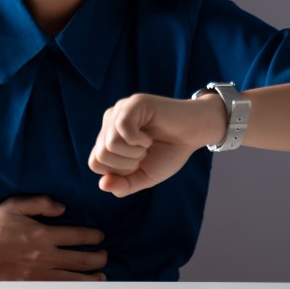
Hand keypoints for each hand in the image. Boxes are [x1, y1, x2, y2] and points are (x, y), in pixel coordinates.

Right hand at [0, 195, 106, 280]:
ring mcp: (39, 273)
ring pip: (74, 278)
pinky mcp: (31, 285)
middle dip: (98, 258)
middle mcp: (45, 255)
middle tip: (104, 255)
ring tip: (100, 276)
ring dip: (91, 277)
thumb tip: (62, 208)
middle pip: (82, 259)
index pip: (78, 236)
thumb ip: (42, 203)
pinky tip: (79, 288)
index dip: (93, 236)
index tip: (99, 236)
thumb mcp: (16, 205)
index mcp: (44, 234)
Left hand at [88, 93, 226, 197]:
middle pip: (101, 155)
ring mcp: (120, 111)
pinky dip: (138, 141)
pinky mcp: (134, 103)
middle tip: (144, 154)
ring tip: (147, 146)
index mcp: (108, 138)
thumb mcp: (144, 176)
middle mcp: (109, 122)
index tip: (138, 164)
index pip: (95, 163)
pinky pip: (122, 128)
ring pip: (109, 144)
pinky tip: (148, 138)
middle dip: (127, 164)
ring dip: (134, 153)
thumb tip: (103, 185)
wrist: (194, 134)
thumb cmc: (169, 152)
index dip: (118, 172)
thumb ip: (123, 185)